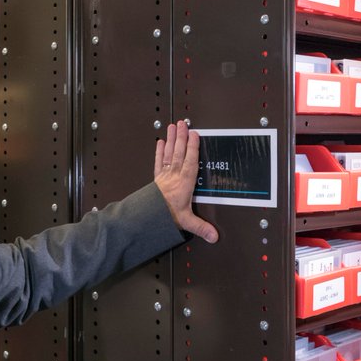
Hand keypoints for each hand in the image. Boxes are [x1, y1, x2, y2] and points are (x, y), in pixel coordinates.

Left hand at [154, 121, 218, 243]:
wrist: (146, 218)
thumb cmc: (165, 217)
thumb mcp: (186, 222)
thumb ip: (201, 227)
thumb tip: (214, 236)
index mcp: (184, 183)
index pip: (190, 161)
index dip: (193, 147)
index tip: (194, 134)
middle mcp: (174, 176)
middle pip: (179, 153)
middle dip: (181, 138)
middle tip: (182, 124)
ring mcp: (164, 176)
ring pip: (169, 154)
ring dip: (171, 140)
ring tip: (172, 126)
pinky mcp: (157, 179)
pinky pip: (159, 162)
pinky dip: (159, 151)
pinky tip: (160, 142)